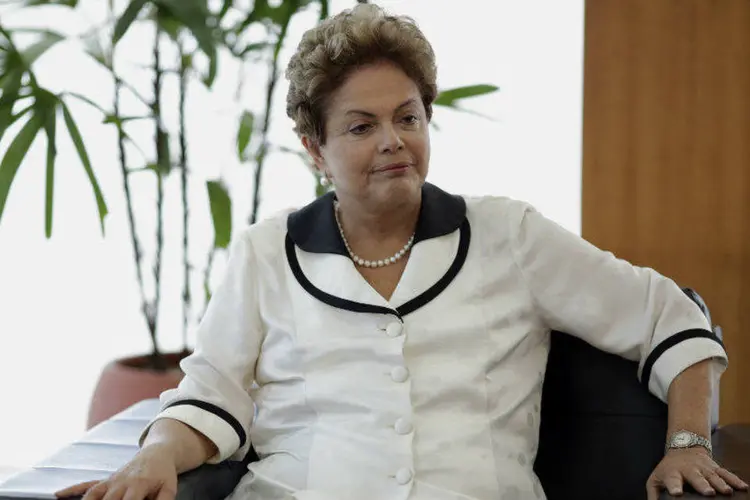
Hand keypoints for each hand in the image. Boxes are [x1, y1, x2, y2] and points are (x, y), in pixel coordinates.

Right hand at [55, 444, 177, 499]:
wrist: (157, 453)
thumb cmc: (163, 474)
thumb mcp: (169, 487)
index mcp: (138, 484)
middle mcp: (121, 482)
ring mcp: (110, 481)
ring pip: (93, 494)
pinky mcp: (105, 480)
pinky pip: (86, 485)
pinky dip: (72, 489)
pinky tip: (59, 495)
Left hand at [647, 448, 748, 498]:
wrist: (682, 449)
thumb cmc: (667, 470)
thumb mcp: (656, 480)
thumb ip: (653, 495)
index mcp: (672, 473)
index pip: (672, 479)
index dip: (674, 486)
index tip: (676, 493)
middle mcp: (689, 469)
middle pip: (696, 477)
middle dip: (702, 484)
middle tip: (708, 492)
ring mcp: (703, 468)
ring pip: (713, 475)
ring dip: (721, 483)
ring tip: (727, 491)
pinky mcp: (715, 467)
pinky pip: (726, 473)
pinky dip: (734, 480)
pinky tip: (742, 486)